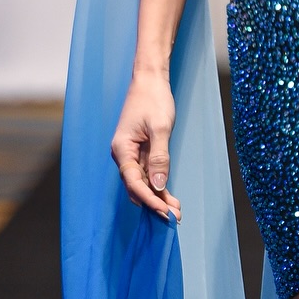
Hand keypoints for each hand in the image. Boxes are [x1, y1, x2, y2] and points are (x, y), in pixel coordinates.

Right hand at [111, 68, 180, 219]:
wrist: (150, 80)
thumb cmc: (153, 100)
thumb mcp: (160, 128)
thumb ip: (160, 157)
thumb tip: (158, 185)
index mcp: (122, 149)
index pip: (133, 182)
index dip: (148, 199)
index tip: (163, 212)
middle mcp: (124, 154)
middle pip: (137, 186)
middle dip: (154, 203)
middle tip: (174, 218)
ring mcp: (132, 154)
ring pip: (144, 183)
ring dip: (158, 198)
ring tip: (176, 213)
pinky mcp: (142, 152)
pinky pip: (149, 174)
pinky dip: (159, 186)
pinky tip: (170, 199)